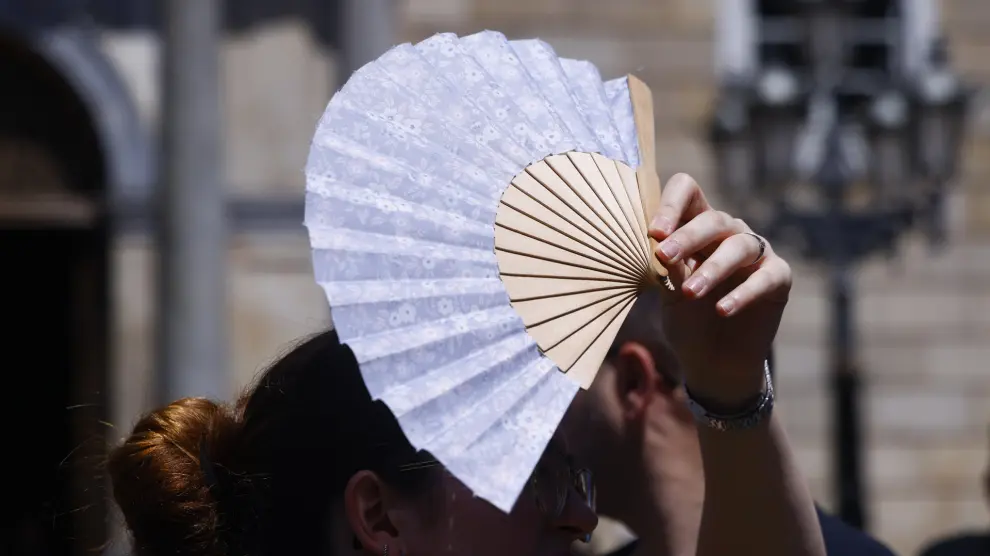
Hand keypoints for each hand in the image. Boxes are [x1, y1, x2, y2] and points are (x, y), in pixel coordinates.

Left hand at [649, 174, 790, 409]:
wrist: (713, 361)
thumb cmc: (688, 319)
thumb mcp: (671, 293)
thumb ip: (669, 268)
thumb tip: (658, 245)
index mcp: (696, 226)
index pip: (688, 193)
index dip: (671, 205)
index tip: (653, 232)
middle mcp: (728, 232)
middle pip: (712, 218)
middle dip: (687, 237)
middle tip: (664, 256)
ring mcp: (756, 252)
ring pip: (738, 246)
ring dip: (712, 269)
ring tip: (690, 294)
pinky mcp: (778, 277)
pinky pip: (765, 277)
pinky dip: (743, 293)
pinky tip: (723, 310)